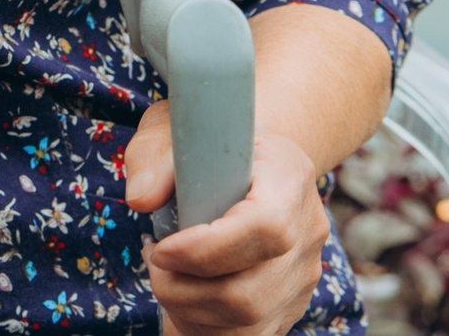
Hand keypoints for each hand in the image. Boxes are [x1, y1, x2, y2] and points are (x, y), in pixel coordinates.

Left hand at [125, 103, 331, 335]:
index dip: (207, 251)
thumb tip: (140, 200)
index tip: (160, 249)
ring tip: (165, 276)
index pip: (266, 228)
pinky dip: (206, 326)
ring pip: (249, 321)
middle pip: (251, 291)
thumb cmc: (203, 146)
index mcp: (288, 175)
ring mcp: (303, 272)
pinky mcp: (291, 302)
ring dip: (189, 310)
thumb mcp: (172, 134)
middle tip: (153, 260)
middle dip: (184, 289)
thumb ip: (154, 162)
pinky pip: (250, 334)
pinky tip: (183, 297)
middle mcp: (308, 229)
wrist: (242, 160)